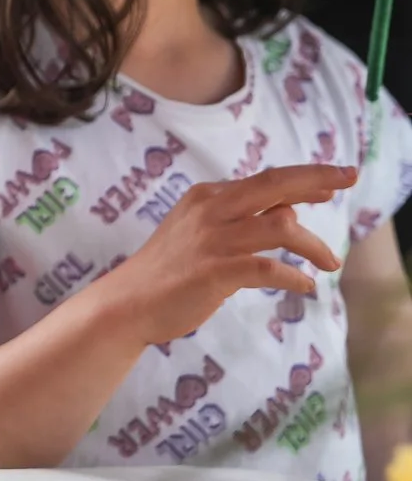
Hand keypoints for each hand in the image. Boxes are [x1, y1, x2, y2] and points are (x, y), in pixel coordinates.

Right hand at [93, 164, 351, 348]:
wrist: (130, 302)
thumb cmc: (169, 270)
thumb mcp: (200, 232)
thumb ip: (239, 220)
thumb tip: (288, 212)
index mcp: (206, 197)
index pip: (265, 180)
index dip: (304, 178)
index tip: (334, 181)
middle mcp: (210, 210)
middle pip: (274, 185)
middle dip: (316, 179)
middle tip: (350, 178)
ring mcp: (212, 240)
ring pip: (280, 227)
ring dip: (314, 245)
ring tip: (331, 264)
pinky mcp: (215, 272)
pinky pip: (269, 269)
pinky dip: (294, 277)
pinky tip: (304, 286)